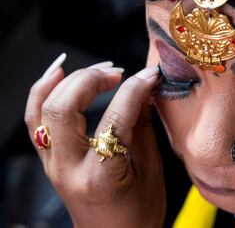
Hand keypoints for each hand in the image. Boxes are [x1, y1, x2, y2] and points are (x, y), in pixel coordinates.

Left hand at [24, 53, 164, 227]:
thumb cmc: (138, 213)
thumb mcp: (151, 170)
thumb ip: (144, 126)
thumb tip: (146, 89)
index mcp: (101, 177)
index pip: (114, 120)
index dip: (134, 90)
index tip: (149, 76)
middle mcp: (69, 169)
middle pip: (64, 108)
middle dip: (92, 79)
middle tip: (119, 73)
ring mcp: (53, 164)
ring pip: (43, 109)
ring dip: (68, 81)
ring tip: (97, 70)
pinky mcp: (49, 159)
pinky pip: (35, 118)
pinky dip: (43, 90)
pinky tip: (59, 73)